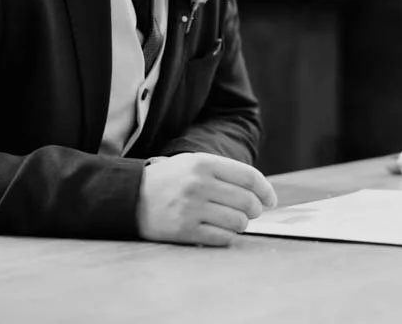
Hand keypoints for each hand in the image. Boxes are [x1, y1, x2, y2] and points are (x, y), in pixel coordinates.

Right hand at [136, 152, 276, 246]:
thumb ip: (224, 172)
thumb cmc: (169, 180)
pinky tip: (220, 231)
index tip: (270, 200)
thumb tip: (260, 192)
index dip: (266, 190)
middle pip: (247, 201)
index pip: (249, 177)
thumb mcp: (193, 163)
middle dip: (255, 210)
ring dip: (241, 225)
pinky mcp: (185, 231)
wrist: (130, 197)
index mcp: (203, 163)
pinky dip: (227, 237)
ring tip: (232, 221)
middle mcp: (199, 184)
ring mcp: (192, 208)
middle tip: (250, 212)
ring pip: (238, 222)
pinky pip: (222, 238)